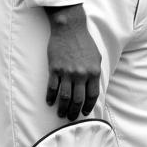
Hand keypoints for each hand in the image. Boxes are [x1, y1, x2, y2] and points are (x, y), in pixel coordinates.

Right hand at [44, 4, 101, 120]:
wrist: (69, 29)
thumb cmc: (84, 42)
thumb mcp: (96, 58)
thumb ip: (95, 73)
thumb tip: (92, 88)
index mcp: (93, 72)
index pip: (92, 95)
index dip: (88, 106)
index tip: (85, 112)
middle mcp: (81, 75)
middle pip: (78, 100)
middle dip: (75, 111)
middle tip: (71, 117)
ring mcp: (67, 72)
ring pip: (65, 97)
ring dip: (63, 108)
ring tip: (61, 114)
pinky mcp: (54, 69)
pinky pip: (52, 87)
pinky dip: (50, 97)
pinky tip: (50, 102)